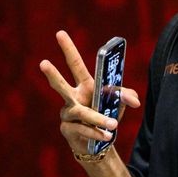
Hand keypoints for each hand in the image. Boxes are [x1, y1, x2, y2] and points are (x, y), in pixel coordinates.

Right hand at [39, 30, 139, 154]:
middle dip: (52, 74)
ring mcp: (67, 114)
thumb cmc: (106, 116)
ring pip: (80, 112)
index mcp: (84, 86)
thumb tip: (134, 100)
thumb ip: (126, 96)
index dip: (68, 49)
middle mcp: (72, 97)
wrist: (100, 143)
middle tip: (43, 62)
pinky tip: (107, 136)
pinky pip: (83, 129)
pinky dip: (97, 132)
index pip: (75, 64)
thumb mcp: (118, 104)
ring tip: (113, 125)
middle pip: (60, 84)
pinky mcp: (67, 130)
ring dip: (98, 118)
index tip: (60, 33)